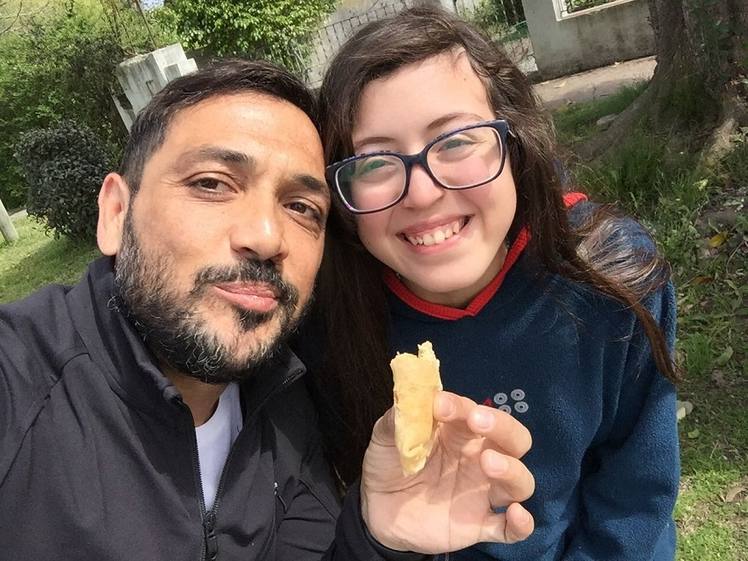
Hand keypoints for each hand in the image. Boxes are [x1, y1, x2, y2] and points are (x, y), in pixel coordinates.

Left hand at [360, 391, 534, 553]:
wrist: (375, 509)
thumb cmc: (390, 464)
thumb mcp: (386, 436)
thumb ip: (399, 419)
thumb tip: (411, 397)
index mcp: (460, 432)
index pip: (475, 412)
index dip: (461, 406)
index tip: (441, 406)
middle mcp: (480, 459)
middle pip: (514, 439)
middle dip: (503, 427)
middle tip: (478, 422)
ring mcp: (483, 493)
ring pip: (520, 481)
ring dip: (512, 470)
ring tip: (489, 464)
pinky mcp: (479, 525)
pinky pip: (510, 529)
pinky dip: (520, 524)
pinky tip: (516, 514)